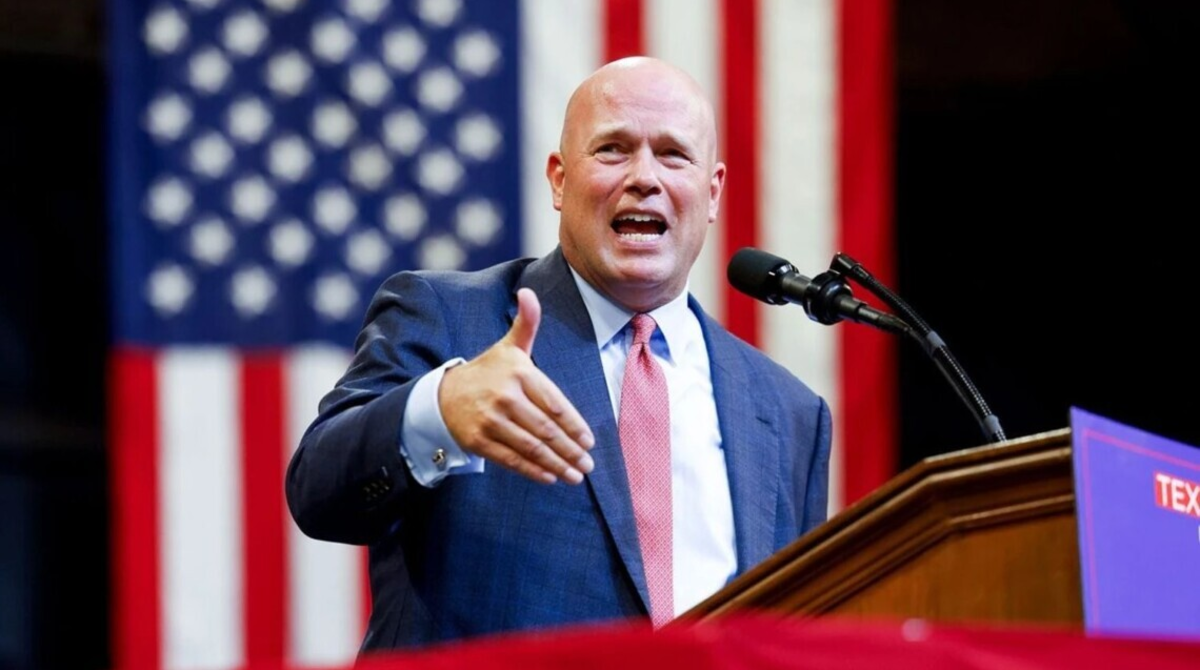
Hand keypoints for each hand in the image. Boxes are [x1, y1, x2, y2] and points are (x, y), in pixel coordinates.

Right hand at [438, 288, 595, 483]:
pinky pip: (511, 459)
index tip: (589, 442)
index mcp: (518, 373)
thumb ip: (526, 323)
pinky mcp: (478, 441)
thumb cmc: (487, 371)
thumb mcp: (508, 347)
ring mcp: (490, 420)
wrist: (443, 395)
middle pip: (546, 429)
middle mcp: (505, 397)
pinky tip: (550, 477)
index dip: (575, 426)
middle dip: (571, 450)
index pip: (555, 404)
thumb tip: (528, 293)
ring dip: (557, 464)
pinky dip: (533, 471)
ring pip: (531, 447)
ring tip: (575, 475)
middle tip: (588, 464)